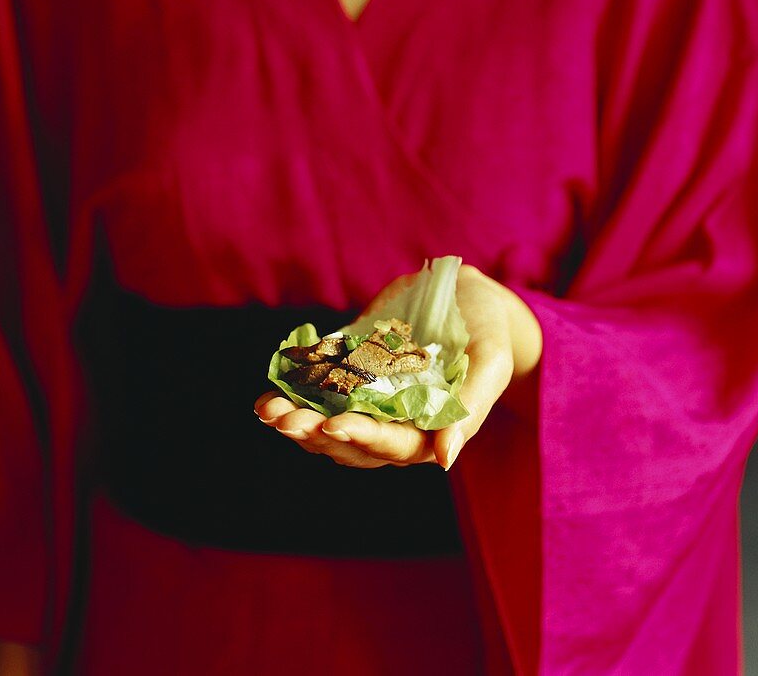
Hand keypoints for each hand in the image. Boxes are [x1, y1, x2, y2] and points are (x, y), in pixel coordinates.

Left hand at [253, 264, 537, 469]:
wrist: (468, 297)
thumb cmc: (488, 332)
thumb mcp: (490, 364)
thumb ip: (470, 410)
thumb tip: (445, 460)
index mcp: (431, 430)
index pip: (393, 444)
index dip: (363, 437)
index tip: (333, 425)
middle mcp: (396, 422)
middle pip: (351, 441)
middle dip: (315, 433)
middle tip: (283, 420)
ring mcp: (370, 400)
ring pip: (328, 423)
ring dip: (297, 420)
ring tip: (267, 410)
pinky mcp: (352, 374)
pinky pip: (319, 392)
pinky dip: (294, 395)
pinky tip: (268, 395)